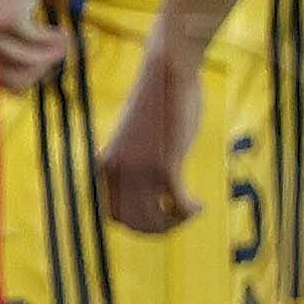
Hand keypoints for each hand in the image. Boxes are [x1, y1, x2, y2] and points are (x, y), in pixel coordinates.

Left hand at [0, 0, 67, 91]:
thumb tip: (11, 63)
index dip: (9, 79)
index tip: (33, 78)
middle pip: (0, 75)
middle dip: (31, 76)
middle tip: (51, 69)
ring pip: (21, 62)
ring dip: (47, 60)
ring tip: (63, 50)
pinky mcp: (8, 16)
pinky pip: (35, 45)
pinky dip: (54, 44)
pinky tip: (66, 36)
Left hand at [96, 49, 202, 235]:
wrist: (166, 74)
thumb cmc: (156, 104)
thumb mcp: (133, 139)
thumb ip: (133, 165)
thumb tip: (149, 192)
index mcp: (104, 166)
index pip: (111, 215)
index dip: (135, 225)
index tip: (158, 217)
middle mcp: (116, 171)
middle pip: (133, 223)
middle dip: (158, 229)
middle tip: (178, 218)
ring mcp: (139, 169)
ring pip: (154, 219)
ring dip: (175, 223)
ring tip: (189, 210)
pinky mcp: (165, 163)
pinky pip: (177, 204)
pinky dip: (190, 210)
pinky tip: (198, 205)